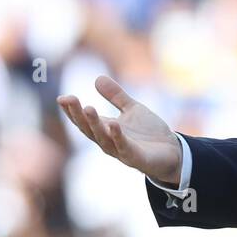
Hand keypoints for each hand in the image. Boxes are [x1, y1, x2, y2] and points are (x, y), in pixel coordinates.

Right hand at [57, 75, 182, 185]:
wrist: (173, 152)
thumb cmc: (149, 133)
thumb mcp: (132, 109)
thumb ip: (116, 96)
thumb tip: (97, 78)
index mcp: (106, 129)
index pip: (83, 120)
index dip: (72, 110)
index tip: (62, 98)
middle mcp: (109, 141)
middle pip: (88, 129)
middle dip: (77, 114)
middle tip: (69, 99)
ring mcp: (121, 151)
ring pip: (103, 138)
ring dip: (94, 123)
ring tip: (88, 107)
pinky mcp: (135, 158)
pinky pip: (124, 147)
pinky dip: (118, 136)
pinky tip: (113, 124)